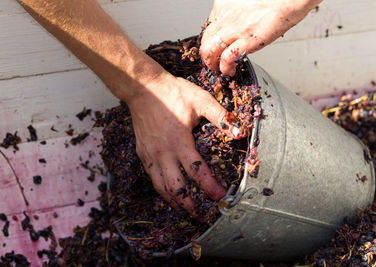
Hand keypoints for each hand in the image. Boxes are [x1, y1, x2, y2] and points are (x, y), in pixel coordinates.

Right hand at [126, 73, 241, 215]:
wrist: (143, 88)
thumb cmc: (173, 92)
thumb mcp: (200, 99)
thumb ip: (220, 117)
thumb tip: (239, 133)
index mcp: (179, 142)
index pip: (197, 172)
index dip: (210, 187)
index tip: (221, 196)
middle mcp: (163, 153)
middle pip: (175, 188)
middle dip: (189, 204)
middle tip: (200, 214)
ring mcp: (150, 154)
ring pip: (160, 186)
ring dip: (173, 201)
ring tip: (184, 209)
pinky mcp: (142, 152)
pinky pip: (151, 176)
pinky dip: (161, 188)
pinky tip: (168, 190)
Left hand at [200, 0, 320, 75]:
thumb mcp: (245, 1)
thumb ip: (238, 10)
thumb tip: (240, 20)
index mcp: (224, 4)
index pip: (210, 25)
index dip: (212, 38)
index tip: (216, 44)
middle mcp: (225, 15)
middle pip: (205, 38)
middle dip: (207, 52)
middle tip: (212, 59)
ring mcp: (234, 29)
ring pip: (210, 50)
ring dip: (211, 62)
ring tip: (217, 67)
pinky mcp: (246, 41)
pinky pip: (227, 58)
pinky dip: (225, 67)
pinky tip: (229, 70)